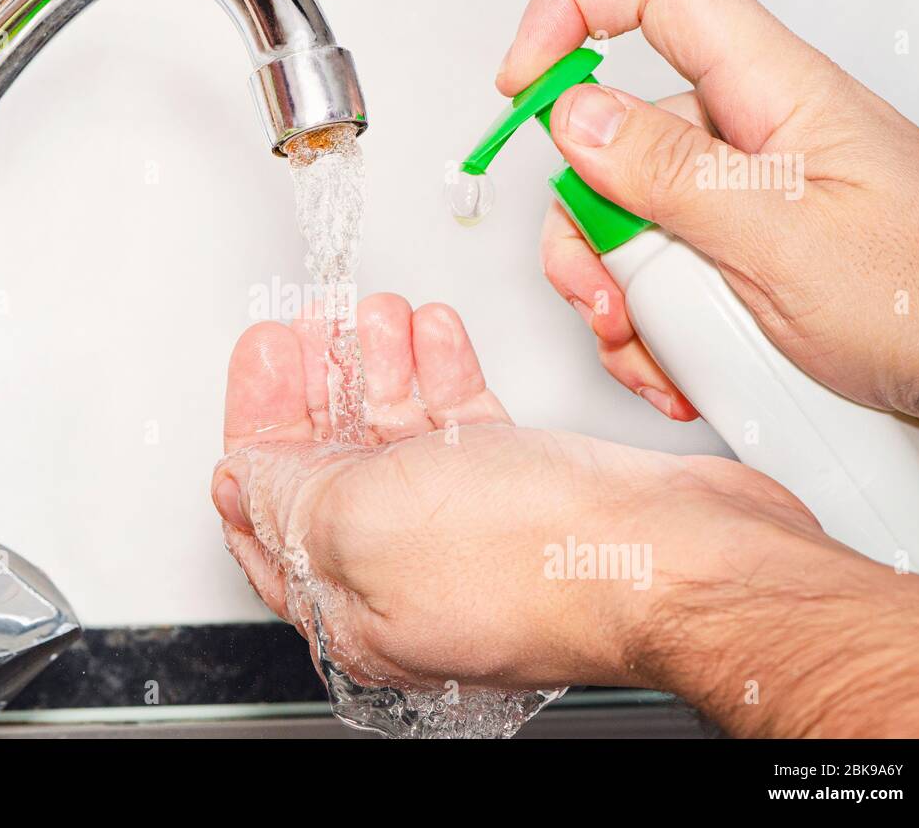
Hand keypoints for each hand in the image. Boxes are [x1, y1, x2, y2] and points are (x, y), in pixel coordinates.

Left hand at [210, 294, 821, 692]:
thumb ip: (286, 496)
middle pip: (337, 464)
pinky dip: (442, 371)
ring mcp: (470, 530)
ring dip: (381, 364)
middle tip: (305, 327)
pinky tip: (433, 334)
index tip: (261, 360)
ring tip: (372, 315)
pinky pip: (463, 423)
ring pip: (402, 434)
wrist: (674, 558)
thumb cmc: (532, 563)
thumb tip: (243, 479)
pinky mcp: (526, 490)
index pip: (272, 512)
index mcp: (353, 603)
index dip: (257, 427)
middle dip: (317, 385)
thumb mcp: (356, 521)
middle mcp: (410, 573)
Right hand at [498, 0, 918, 429]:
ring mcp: (733, 198)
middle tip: (605, 292)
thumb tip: (577, 116)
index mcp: (773, 91)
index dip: (571, 13)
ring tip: (654, 349)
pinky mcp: (729, 253)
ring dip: (615, 296)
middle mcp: (746, 135)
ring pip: (619, 220)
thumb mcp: (789, 239)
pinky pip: (649, 273)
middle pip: (610, 136)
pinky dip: (644, 327)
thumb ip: (674, 173)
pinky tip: (673, 362)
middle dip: (584, 226)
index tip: (521, 85)